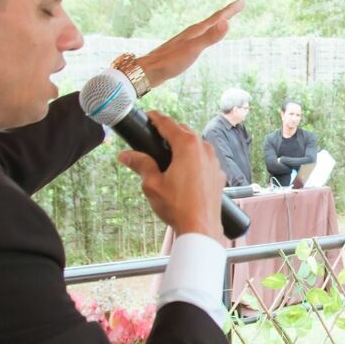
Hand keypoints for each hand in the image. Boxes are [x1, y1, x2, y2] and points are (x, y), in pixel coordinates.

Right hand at [118, 111, 222, 237]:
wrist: (201, 228)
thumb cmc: (178, 206)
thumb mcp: (152, 184)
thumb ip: (140, 164)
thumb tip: (126, 155)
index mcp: (187, 146)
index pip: (169, 124)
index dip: (156, 118)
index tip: (149, 115)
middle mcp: (204, 149)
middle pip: (184, 131)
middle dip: (170, 131)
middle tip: (155, 135)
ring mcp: (214, 161)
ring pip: (197, 144)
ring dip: (183, 144)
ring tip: (168, 153)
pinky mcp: (218, 174)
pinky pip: (204, 159)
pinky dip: (194, 159)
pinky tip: (184, 170)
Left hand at [137, 0, 243, 86]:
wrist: (149, 70)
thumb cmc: (171, 61)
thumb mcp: (194, 49)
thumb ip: (210, 37)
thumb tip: (227, 22)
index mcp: (196, 31)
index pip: (217, 18)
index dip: (230, 10)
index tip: (241, 1)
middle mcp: (191, 33)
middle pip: (212, 21)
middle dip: (226, 14)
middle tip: (237, 6)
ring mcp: (186, 40)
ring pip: (205, 29)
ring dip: (216, 24)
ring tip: (223, 21)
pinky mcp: (182, 49)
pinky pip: (199, 38)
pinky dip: (207, 34)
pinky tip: (203, 39)